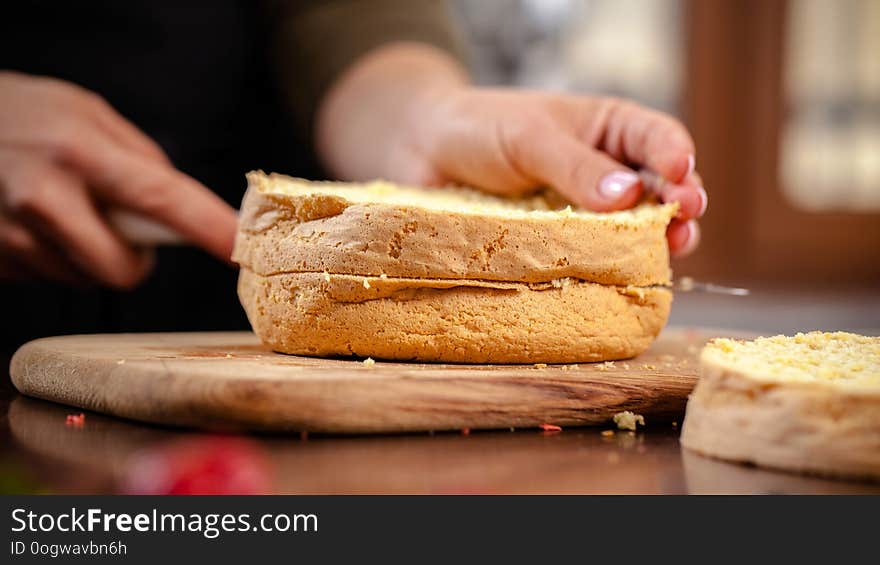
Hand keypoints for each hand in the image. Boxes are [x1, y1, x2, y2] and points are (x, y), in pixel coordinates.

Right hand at [0, 71, 237, 287]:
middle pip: (123, 271)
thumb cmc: (18, 114)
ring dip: (86, 256)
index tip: (238, 248)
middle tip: (120, 231)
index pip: (162, 199)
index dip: (208, 227)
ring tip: (60, 211)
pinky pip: (48, 278)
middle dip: (132, 261)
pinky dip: (52, 258)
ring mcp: (11, 234)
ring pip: (84, 280)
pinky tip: (30, 223)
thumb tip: (177, 204)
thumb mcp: (82, 111)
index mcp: (78, 151)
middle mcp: (43, 196)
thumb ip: (136, 156)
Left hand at [391, 88, 705, 256]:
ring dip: (658, 239)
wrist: (423, 155)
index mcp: (608, 129)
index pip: (658, 138)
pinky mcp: (564, 244)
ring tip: (672, 247)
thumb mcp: (529, 138)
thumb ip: (576, 166)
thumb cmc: (480, 130)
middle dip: (681, 202)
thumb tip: (630, 196)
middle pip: (661, 189)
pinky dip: (615, 266)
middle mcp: (608, 171)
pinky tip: (625, 275)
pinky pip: (598, 257)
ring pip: (637, 228)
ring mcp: (588, 211)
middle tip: (686, 217)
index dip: (676, 157)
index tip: (680, 175)